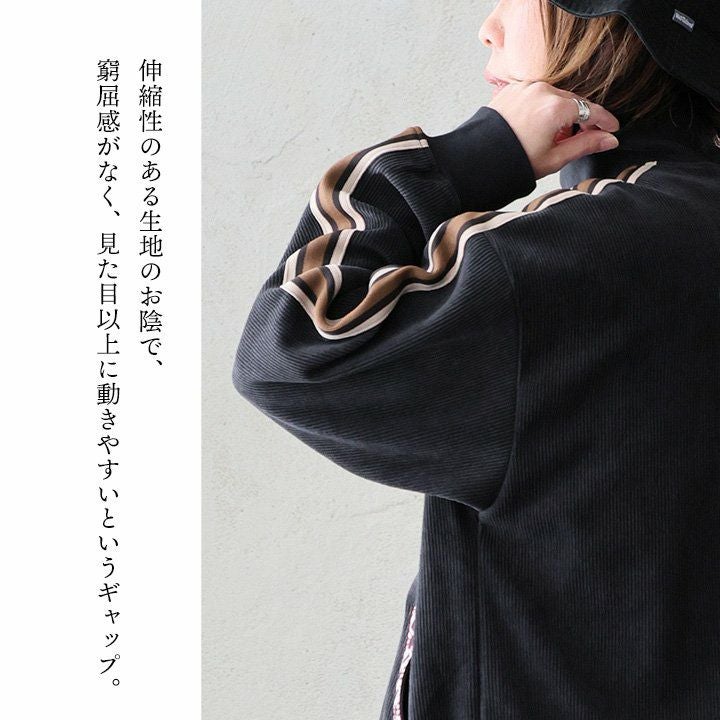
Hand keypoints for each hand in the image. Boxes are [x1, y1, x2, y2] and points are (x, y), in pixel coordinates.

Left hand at [487, 80, 620, 180]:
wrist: (477, 160)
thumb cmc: (512, 162)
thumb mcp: (554, 158)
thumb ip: (585, 145)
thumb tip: (609, 140)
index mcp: (555, 108)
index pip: (590, 110)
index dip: (604, 121)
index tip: (612, 129)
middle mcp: (541, 91)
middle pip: (573, 102)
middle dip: (582, 118)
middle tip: (586, 136)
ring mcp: (525, 87)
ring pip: (555, 97)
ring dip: (561, 113)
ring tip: (557, 136)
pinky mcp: (512, 89)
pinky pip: (536, 95)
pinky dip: (543, 107)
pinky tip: (539, 127)